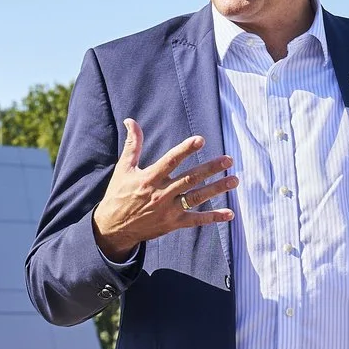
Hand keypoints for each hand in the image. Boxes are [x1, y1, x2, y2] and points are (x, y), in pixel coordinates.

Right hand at [90, 120, 236, 260]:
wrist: (113, 228)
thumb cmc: (119, 194)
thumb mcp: (124, 168)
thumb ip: (132, 145)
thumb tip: (130, 120)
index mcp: (149, 178)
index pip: (171, 161)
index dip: (185, 150)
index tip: (200, 140)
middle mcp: (161, 193)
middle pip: (190, 179)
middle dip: (210, 169)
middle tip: (228, 160)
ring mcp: (168, 210)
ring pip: (196, 197)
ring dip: (216, 189)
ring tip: (234, 180)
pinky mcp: (173, 223)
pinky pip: (196, 220)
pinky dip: (213, 217)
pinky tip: (230, 213)